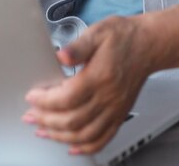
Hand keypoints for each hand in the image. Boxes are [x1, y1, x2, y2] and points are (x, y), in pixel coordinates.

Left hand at [22, 16, 154, 154]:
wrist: (148, 45)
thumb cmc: (123, 37)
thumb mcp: (98, 32)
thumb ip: (78, 46)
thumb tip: (61, 55)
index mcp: (99, 77)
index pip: (67, 98)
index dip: (45, 101)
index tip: (32, 97)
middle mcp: (108, 97)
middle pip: (72, 120)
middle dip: (46, 121)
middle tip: (31, 116)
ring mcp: (115, 109)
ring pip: (85, 135)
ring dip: (60, 136)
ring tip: (43, 130)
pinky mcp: (120, 115)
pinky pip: (103, 139)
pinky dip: (86, 147)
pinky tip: (72, 146)